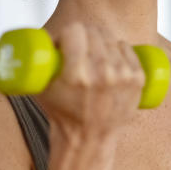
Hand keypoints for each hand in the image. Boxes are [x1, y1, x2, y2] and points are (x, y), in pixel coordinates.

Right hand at [33, 22, 150, 144]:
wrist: (89, 138)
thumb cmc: (62, 113)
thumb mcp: (41, 88)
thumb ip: (35, 65)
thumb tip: (33, 39)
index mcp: (77, 75)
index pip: (75, 31)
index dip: (67, 33)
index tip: (65, 41)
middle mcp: (102, 74)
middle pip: (94, 33)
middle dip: (83, 35)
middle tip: (79, 45)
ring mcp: (123, 76)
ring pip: (111, 40)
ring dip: (100, 41)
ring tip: (93, 53)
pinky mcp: (137, 80)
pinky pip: (128, 49)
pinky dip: (119, 48)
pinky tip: (112, 53)